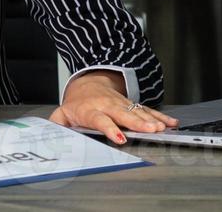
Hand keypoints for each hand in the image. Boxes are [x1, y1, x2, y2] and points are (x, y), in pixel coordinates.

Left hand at [47, 71, 178, 144]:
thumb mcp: (63, 114)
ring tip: (163, 127)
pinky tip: (170, 123)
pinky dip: (160, 116)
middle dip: (137, 123)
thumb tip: (50, 134)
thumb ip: (57, 124)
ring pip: (137, 111)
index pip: (100, 119)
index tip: (120, 137)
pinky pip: (147, 110)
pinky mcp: (131, 104)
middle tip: (151, 130)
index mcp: (91, 110)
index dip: (110, 128)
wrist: (88, 83)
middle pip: (123, 114)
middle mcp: (108, 106)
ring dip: (151, 119)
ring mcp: (121, 104)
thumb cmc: (77, 104)